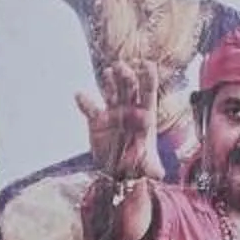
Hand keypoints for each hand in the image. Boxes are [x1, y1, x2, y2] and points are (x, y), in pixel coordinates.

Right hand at [75, 63, 165, 187]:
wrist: (117, 171)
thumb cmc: (137, 163)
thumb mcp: (146, 166)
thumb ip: (152, 168)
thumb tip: (158, 175)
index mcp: (146, 114)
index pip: (148, 92)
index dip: (148, 78)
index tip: (148, 65)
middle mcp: (129, 109)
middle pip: (129, 87)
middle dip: (126, 76)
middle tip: (122, 67)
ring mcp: (112, 112)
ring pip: (111, 92)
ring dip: (109, 81)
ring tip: (108, 72)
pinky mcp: (96, 120)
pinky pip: (90, 108)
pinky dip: (85, 102)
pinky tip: (80, 95)